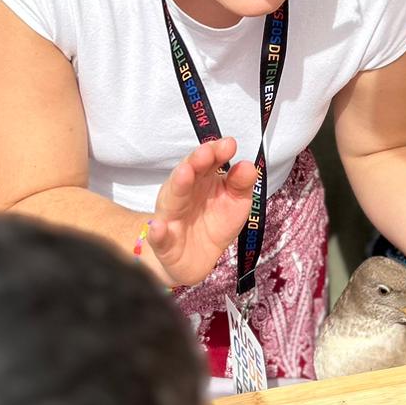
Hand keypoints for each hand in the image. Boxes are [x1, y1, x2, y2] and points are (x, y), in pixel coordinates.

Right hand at [148, 136, 257, 286]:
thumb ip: (241, 184)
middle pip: (188, 175)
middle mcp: (183, 193)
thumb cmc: (215, 223)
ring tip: (185, 173)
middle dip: (196, 162)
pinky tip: (159, 227)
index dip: (216, 152)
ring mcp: (171, 217)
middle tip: (206, 152)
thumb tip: (248, 165)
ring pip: (172, 200)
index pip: (207, 161)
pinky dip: (157, 232)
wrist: (197, 259)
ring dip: (178, 186)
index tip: (229, 144)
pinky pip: (158, 237)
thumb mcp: (236, 202)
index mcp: (201, 180)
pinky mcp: (164, 243)